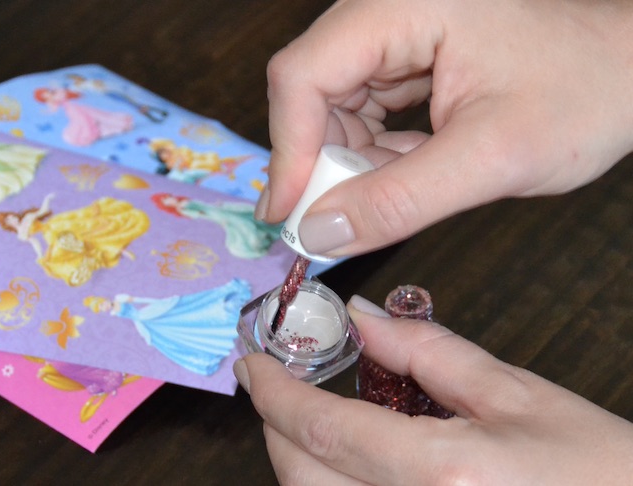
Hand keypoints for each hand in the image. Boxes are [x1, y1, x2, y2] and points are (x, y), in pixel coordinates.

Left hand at [234, 295, 632, 484]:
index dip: (275, 393)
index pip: (323, 431)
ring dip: (301, 458)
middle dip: (278, 427)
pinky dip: (331, 482)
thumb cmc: (597, 471)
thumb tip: (361, 317)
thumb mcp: (515, 395)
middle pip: (301, 478)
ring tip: (317, 413)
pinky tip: (356, 455)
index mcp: (442, 477)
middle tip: (282, 384)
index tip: (252, 365)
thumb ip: (426, 352)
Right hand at [260, 0, 632, 257]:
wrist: (630, 73)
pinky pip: (366, 107)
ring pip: (335, 103)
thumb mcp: (489, 159)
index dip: (288, 149)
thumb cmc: (585, 95)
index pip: (306, 73)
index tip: (286, 214)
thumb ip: (399, 201)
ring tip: (385, 196)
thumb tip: (320, 233)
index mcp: (408, 4)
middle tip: (333, 221)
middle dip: (321, 161)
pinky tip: (408, 172)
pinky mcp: (409, 52)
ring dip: (350, 161)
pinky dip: (375, 152)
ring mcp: (399, 28)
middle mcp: (393, 7)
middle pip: (314, 88)